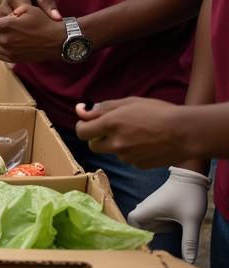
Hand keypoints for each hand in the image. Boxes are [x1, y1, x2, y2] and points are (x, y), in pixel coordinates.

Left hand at [0, 4, 65, 62]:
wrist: (61, 41)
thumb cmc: (45, 21)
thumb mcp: (27, 9)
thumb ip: (10, 13)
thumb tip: (2, 21)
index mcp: (7, 26)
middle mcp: (6, 40)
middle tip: (9, 24)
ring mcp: (11, 52)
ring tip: (12, 33)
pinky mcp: (16, 60)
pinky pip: (1, 54)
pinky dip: (3, 48)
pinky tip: (15, 43)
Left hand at [74, 98, 188, 167]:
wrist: (185, 133)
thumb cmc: (158, 112)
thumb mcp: (129, 102)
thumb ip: (103, 108)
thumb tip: (81, 110)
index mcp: (110, 124)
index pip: (82, 131)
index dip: (83, 127)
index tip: (89, 123)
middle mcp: (115, 143)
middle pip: (93, 146)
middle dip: (97, 138)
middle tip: (111, 130)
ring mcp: (127, 157)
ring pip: (112, 152)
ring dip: (117, 145)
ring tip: (138, 134)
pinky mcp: (138, 165)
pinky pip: (128, 159)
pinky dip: (132, 152)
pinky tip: (147, 144)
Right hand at [127, 168, 209, 262]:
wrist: (192, 176)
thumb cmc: (188, 196)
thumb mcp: (191, 220)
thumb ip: (189, 241)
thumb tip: (190, 261)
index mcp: (148, 210)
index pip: (131, 222)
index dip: (134, 232)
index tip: (145, 241)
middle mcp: (147, 207)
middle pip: (139, 224)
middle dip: (146, 234)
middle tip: (158, 243)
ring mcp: (153, 205)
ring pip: (147, 221)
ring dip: (155, 229)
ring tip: (167, 234)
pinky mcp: (159, 204)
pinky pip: (154, 218)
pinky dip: (160, 225)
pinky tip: (173, 226)